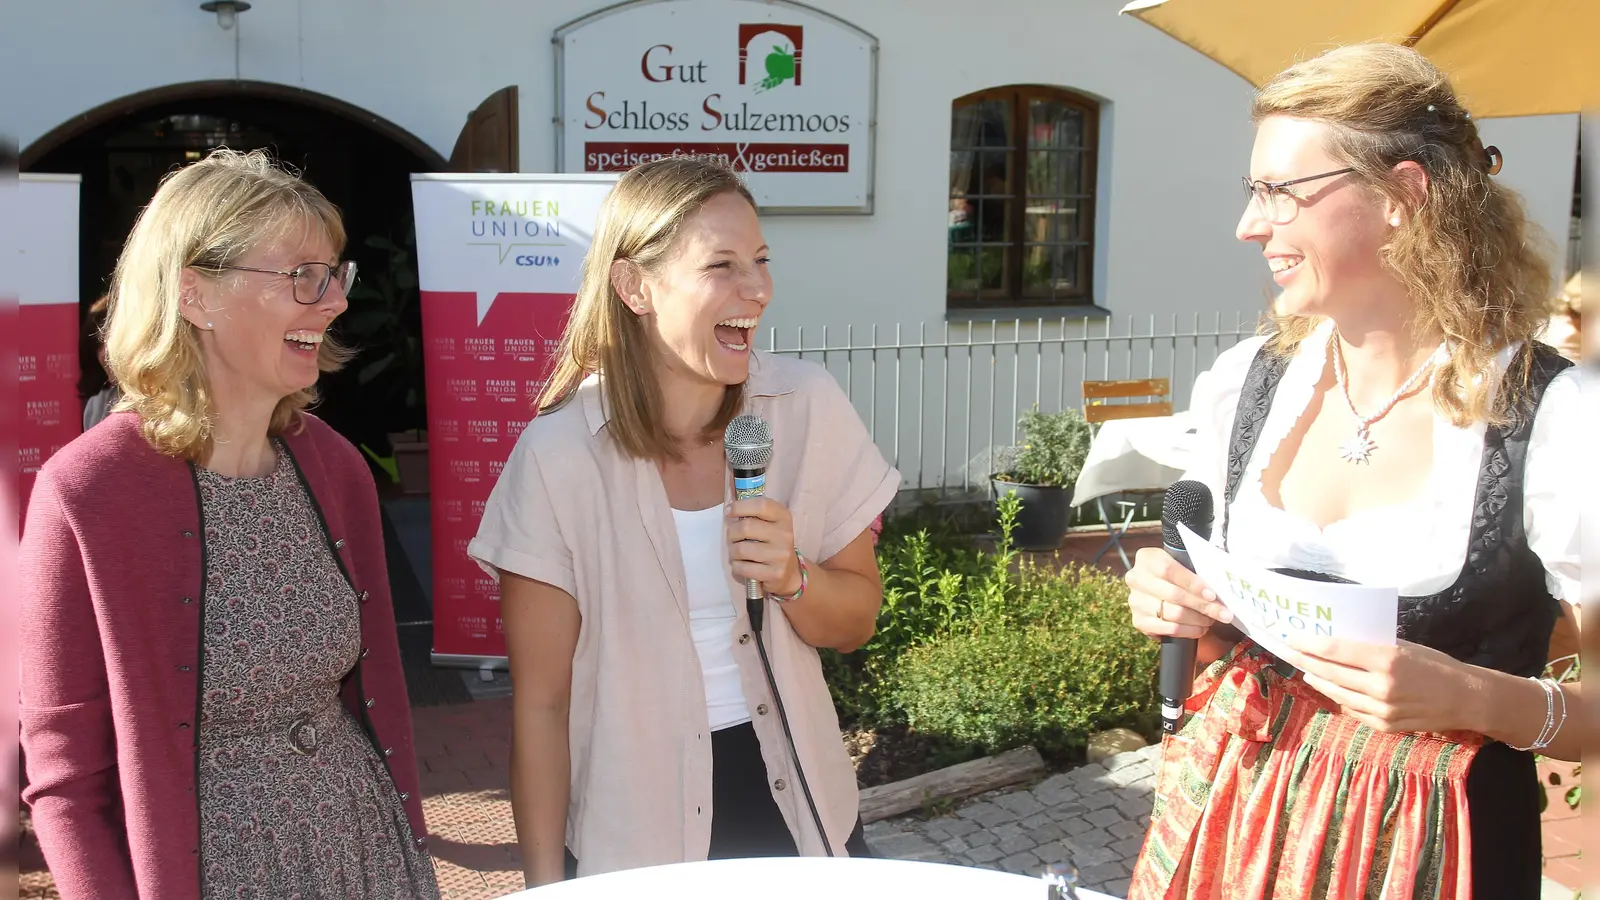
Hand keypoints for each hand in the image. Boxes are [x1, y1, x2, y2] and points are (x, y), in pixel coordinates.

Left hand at [726, 497, 801, 596]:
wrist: (790, 573)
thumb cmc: (773, 543)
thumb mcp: (770, 524)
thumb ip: (754, 514)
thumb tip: (729, 509)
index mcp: (783, 517)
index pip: (761, 505)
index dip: (740, 506)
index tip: (728, 512)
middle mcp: (784, 534)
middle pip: (745, 527)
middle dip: (732, 533)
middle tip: (733, 538)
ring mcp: (780, 555)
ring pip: (741, 549)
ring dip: (732, 551)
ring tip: (737, 553)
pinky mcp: (774, 573)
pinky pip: (742, 567)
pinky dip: (736, 566)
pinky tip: (742, 565)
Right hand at [1124, 546, 1232, 639]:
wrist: (1159, 588)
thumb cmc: (1177, 575)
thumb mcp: (1182, 564)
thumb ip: (1196, 571)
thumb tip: (1221, 589)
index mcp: (1146, 559)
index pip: (1169, 570)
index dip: (1192, 583)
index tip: (1212, 595)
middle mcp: (1136, 579)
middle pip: (1173, 595)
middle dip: (1202, 606)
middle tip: (1222, 613)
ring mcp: (1135, 601)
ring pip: (1172, 614)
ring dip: (1197, 620)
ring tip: (1211, 620)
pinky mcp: (1138, 621)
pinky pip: (1168, 629)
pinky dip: (1188, 631)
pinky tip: (1199, 628)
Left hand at [1277, 636, 1472, 733]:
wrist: (1466, 699)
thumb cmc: (1435, 665)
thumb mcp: (1405, 646)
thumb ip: (1372, 646)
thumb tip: (1337, 641)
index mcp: (1387, 659)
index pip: (1336, 650)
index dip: (1309, 644)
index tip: (1291, 638)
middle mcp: (1381, 686)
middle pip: (1330, 673)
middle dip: (1304, 661)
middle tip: (1287, 652)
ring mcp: (1382, 710)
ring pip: (1336, 694)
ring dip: (1318, 681)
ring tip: (1306, 671)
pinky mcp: (1384, 726)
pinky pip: (1353, 710)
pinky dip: (1340, 698)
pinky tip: (1332, 689)